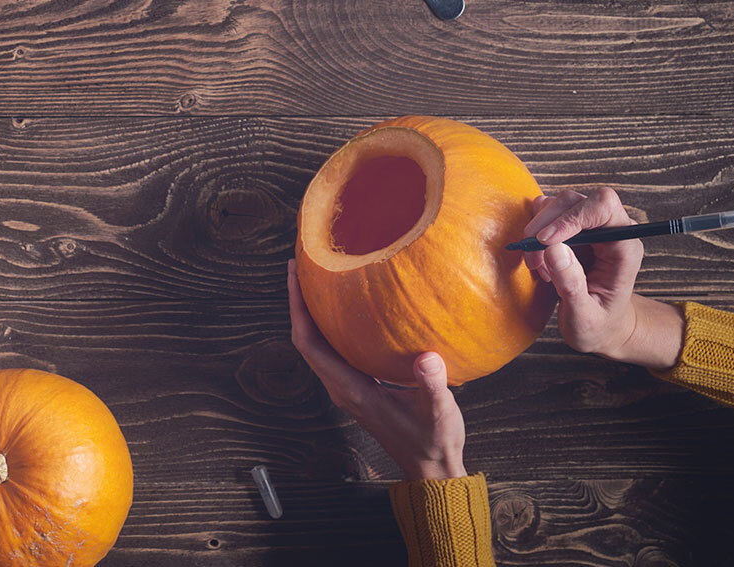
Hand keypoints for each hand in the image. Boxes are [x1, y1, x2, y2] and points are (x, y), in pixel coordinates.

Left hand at [288, 260, 465, 480]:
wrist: (432, 470)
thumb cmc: (433, 443)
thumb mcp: (439, 414)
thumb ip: (432, 386)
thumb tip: (427, 357)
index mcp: (350, 390)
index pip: (309, 344)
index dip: (297, 308)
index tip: (294, 274)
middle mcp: (341, 387)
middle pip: (306, 338)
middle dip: (300, 301)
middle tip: (301, 264)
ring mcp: (348, 386)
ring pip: (318, 343)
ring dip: (313, 312)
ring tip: (318, 277)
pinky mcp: (359, 385)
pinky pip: (335, 349)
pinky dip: (332, 324)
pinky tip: (347, 305)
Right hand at [523, 188, 681, 369]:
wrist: (602, 328)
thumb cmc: (598, 326)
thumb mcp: (584, 316)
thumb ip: (571, 284)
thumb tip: (553, 248)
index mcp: (624, 248)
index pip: (603, 206)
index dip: (571, 217)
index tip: (545, 241)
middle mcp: (612, 230)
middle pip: (575, 201)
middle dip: (546, 225)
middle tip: (532, 259)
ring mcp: (592, 227)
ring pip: (559, 204)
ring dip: (538, 229)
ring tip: (537, 263)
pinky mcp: (574, 229)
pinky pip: (550, 213)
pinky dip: (536, 231)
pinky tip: (540, 258)